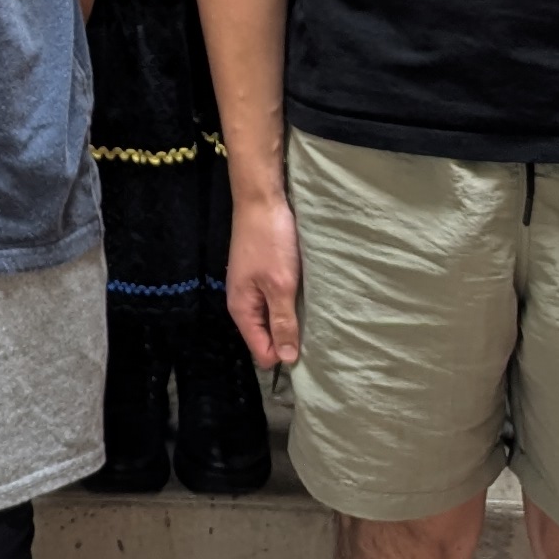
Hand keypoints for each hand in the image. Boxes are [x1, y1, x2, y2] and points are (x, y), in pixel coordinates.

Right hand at [226, 179, 301, 372]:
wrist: (261, 199)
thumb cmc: (271, 241)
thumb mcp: (280, 285)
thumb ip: (283, 322)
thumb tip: (286, 359)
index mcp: (242, 310)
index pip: (262, 352)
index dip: (284, 354)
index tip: (309, 347)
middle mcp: (244, 303)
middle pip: (266, 337)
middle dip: (288, 337)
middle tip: (317, 332)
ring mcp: (252, 288)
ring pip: (273, 318)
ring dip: (291, 319)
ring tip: (314, 314)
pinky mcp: (261, 275)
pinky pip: (275, 301)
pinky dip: (289, 302)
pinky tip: (306, 297)